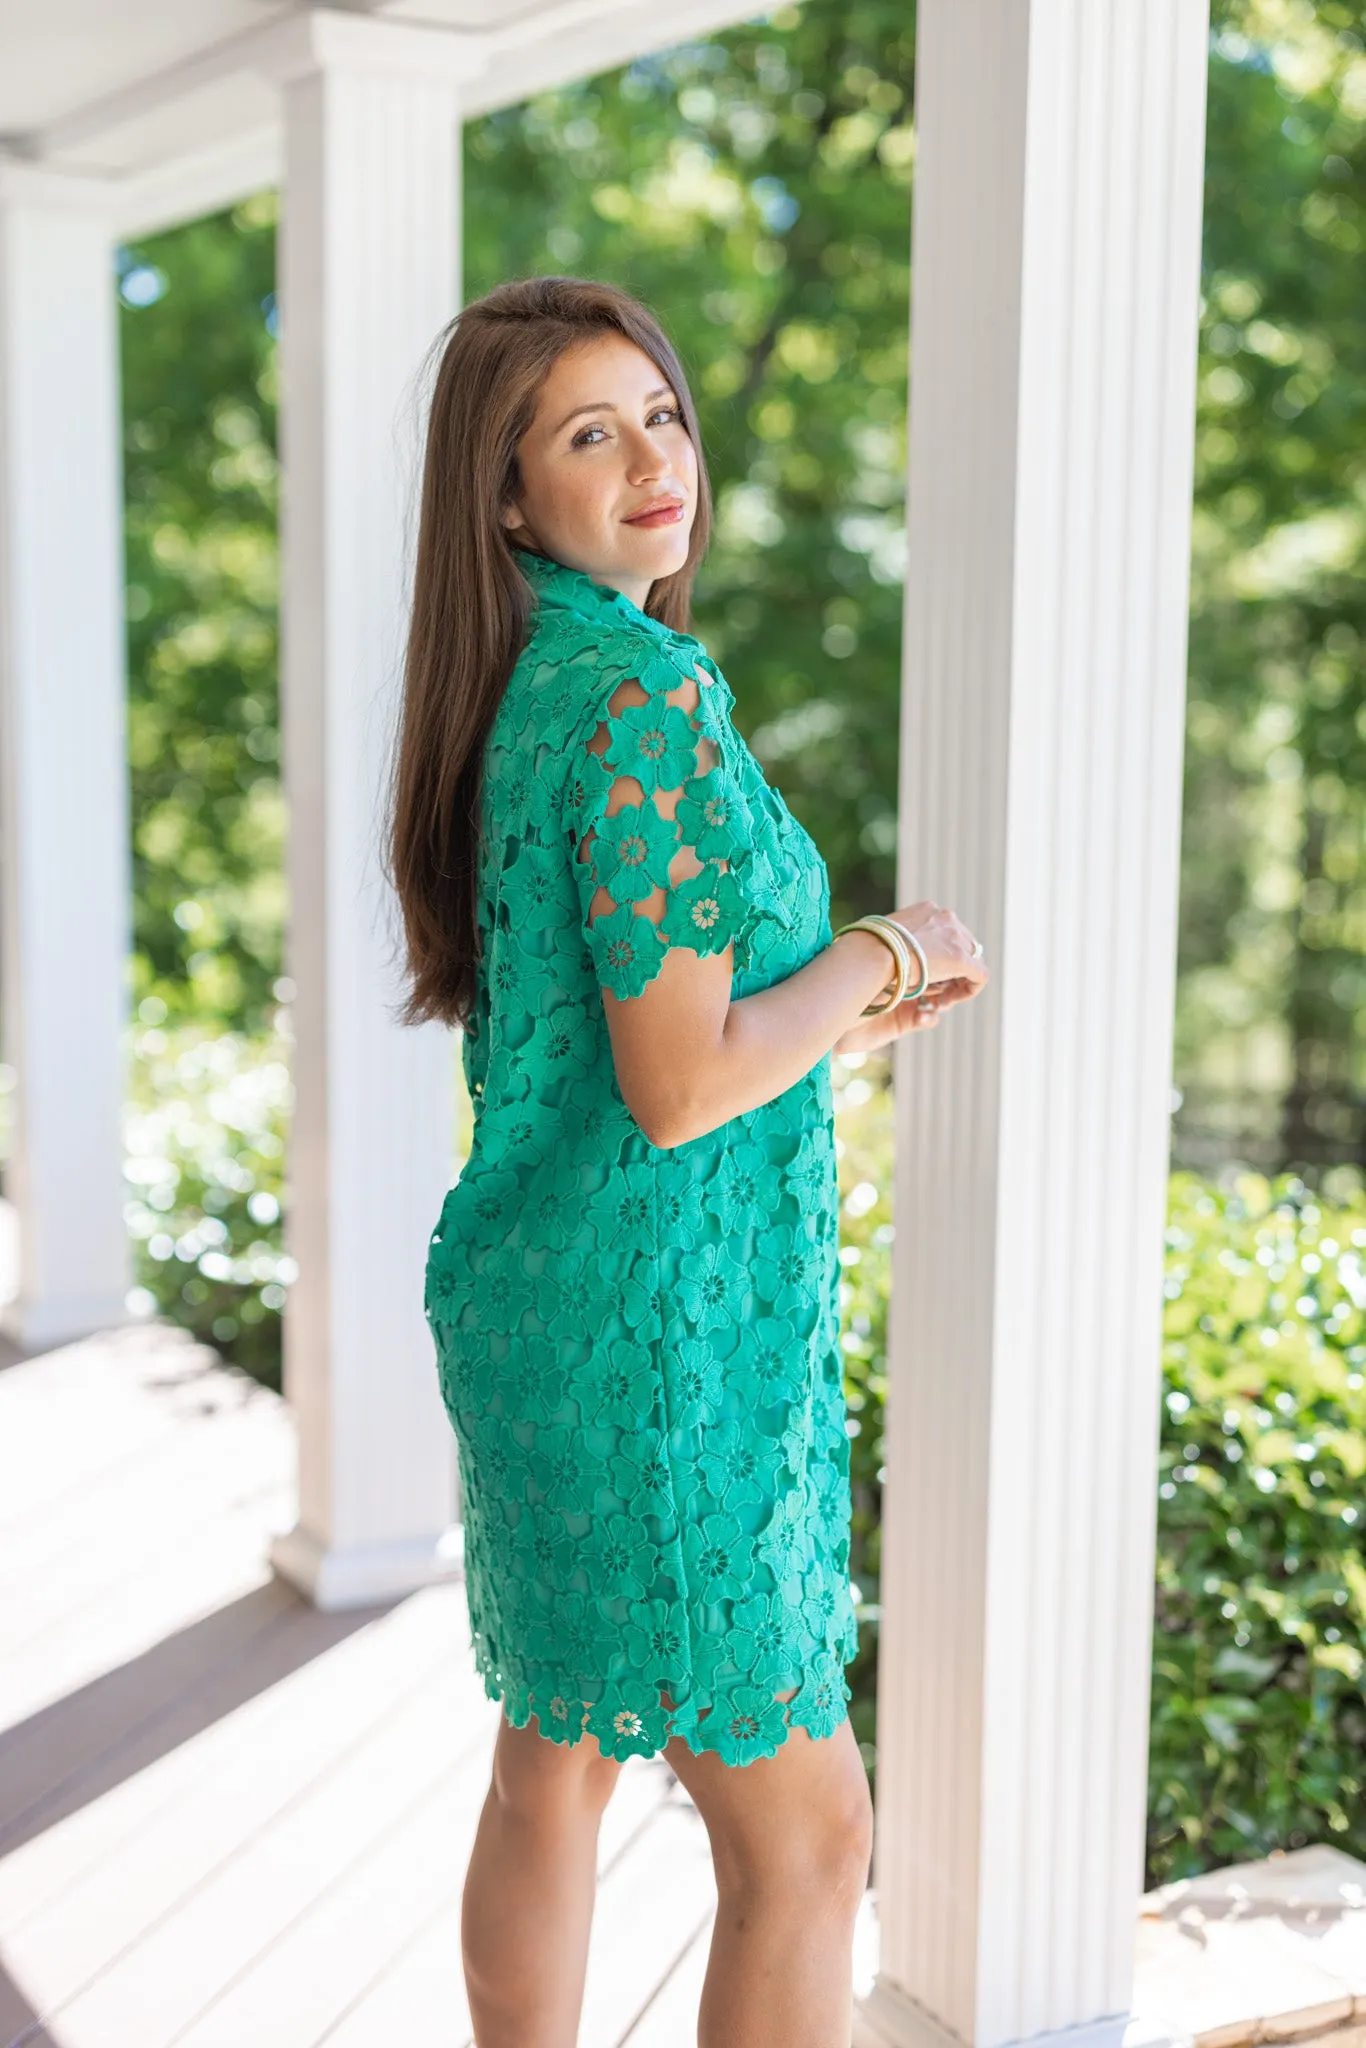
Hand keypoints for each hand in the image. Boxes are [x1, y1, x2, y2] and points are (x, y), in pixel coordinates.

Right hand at [833, 900, 988, 1056]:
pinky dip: (970, 990)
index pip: (944, 933)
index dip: (939, 956)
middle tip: (936, 992)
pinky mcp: (960, 958)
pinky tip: (949, 1001)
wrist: (868, 954)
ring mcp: (954, 937)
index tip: (926, 976)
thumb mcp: (879, 945)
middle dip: (951, 969)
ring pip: (971, 961)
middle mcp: (944, 918)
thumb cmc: (863, 952)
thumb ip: (893, 948)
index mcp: (926, 911)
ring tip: (940, 1000)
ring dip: (958, 981)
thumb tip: (889, 957)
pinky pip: (979, 975)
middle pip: (961, 945)